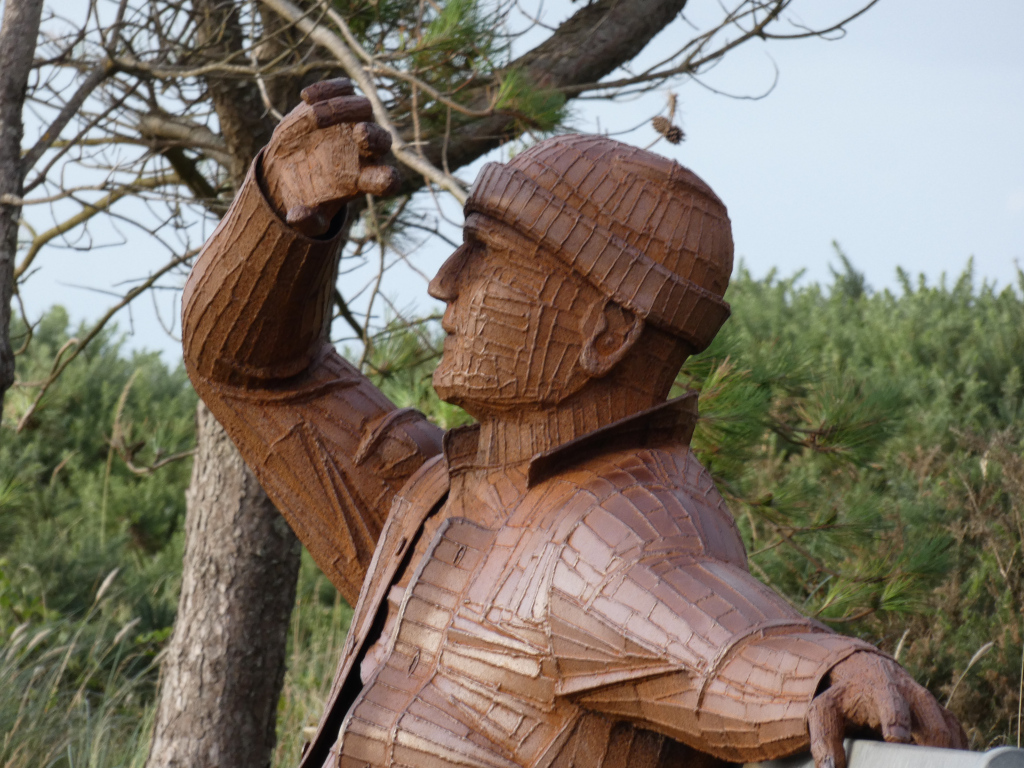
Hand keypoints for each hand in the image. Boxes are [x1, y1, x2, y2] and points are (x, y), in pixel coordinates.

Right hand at [261, 78, 399, 236]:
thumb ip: (307, 221)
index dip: (389, 180)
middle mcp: (367, 150)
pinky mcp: (336, 102)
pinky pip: (342, 88)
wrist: (290, 167)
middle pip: (383, 139)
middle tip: (360, 134)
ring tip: (314, 117)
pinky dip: (328, 89)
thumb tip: (297, 217)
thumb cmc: (306, 194)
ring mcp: (353, 122)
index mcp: (366, 179)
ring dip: (342, 110)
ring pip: (363, 107)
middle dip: (375, 136)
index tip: (385, 179)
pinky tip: (307, 96)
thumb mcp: (306, 216)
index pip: (388, 180)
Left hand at [808, 652, 966, 767]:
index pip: (892, 703)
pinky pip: (959, 739)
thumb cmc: (846, 698)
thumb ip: (825, 739)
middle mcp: (913, 696)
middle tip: (924, 764)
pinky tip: (948, 765)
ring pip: (950, 734)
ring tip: (936, 766)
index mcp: (882, 690)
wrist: (867, 674)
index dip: (895, 719)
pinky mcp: (944, 717)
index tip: (894, 737)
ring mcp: (933, 707)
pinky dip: (957, 755)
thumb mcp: (826, 711)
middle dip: (932, 749)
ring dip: (948, 756)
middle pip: (932, 726)